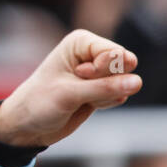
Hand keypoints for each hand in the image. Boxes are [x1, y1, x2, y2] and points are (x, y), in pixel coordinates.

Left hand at [0, 29, 140, 148]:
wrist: (27, 125)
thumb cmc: (40, 103)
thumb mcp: (70, 94)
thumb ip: (105, 88)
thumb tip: (138, 82)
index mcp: (81, 42)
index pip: (115, 53)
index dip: (101, 71)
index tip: (77, 76)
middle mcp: (93, 52)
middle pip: (125, 65)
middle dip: (108, 83)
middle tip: (79, 89)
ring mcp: (100, 71)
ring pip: (126, 82)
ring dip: (106, 96)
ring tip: (79, 98)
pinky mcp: (103, 88)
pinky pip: (122, 95)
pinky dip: (106, 103)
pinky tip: (86, 104)